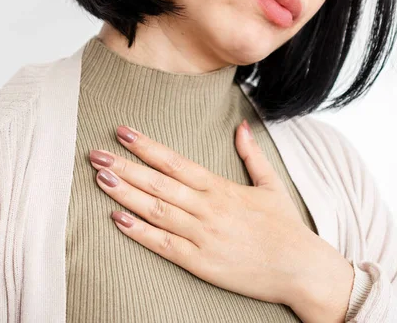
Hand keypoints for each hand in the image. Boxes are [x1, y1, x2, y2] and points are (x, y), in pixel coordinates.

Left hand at [88, 120, 353, 320]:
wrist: (301, 270)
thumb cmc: (286, 228)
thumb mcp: (271, 185)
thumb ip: (252, 155)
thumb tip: (241, 126)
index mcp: (222, 189)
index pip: (176, 162)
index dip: (147, 147)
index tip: (123, 132)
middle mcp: (208, 209)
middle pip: (158, 184)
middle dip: (124, 167)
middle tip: (95, 154)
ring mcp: (202, 236)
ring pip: (156, 211)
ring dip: (126, 194)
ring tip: (100, 178)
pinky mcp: (200, 263)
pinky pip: (164, 245)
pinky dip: (139, 232)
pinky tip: (118, 219)